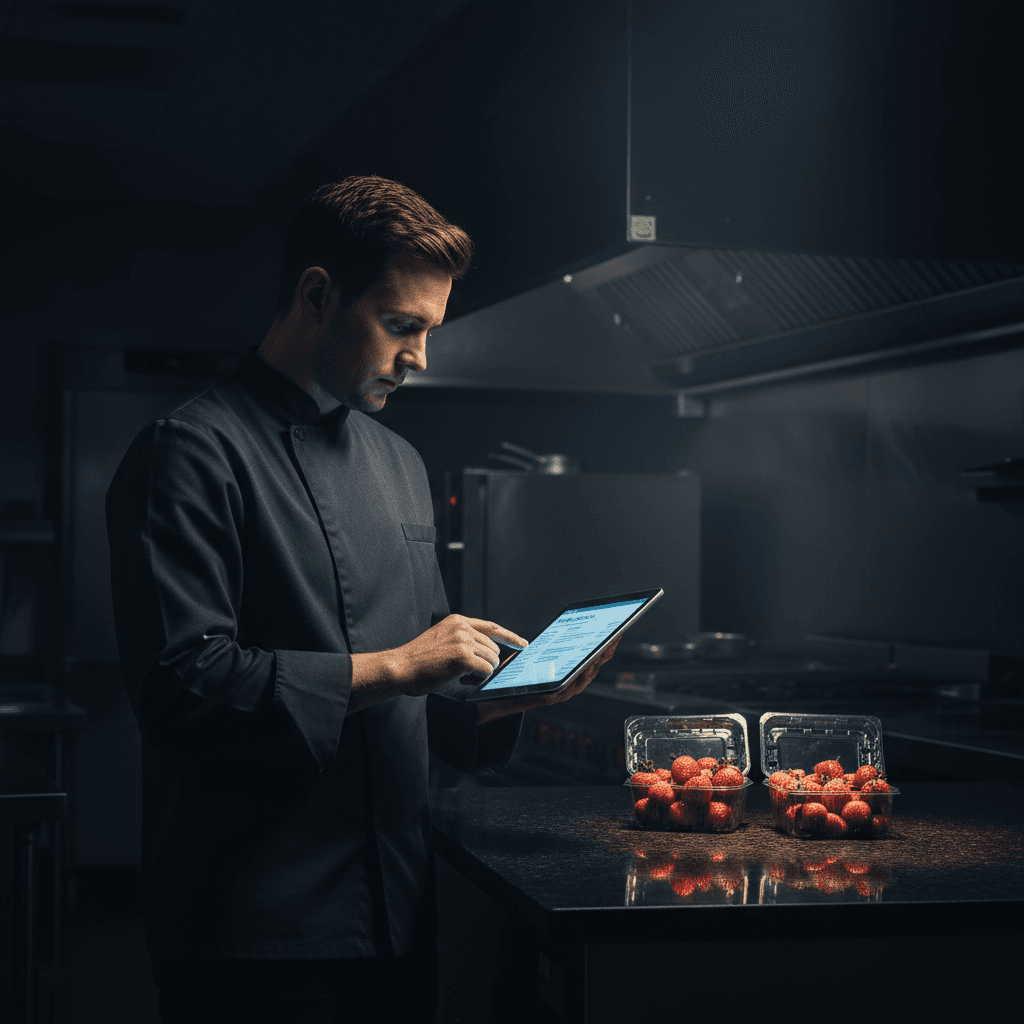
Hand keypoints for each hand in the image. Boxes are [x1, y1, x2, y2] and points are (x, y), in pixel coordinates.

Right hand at [392, 615, 529, 696]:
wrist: (401, 667)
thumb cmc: (418, 659)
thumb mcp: (441, 638)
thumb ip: (461, 638)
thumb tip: (485, 651)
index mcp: (457, 621)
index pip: (491, 627)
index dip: (509, 636)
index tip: (522, 643)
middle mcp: (462, 628)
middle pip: (493, 648)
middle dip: (487, 663)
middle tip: (470, 673)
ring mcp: (463, 641)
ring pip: (491, 659)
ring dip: (482, 672)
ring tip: (463, 676)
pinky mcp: (463, 657)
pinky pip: (486, 671)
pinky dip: (479, 679)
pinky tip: (464, 679)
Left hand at [475, 639, 619, 722]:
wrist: (490, 699)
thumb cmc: (511, 677)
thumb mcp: (533, 658)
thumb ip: (548, 650)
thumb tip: (563, 631)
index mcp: (562, 676)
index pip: (587, 662)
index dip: (602, 651)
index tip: (613, 636)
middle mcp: (563, 687)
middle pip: (590, 670)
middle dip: (603, 655)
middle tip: (614, 639)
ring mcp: (556, 694)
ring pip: (581, 681)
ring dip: (594, 666)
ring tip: (603, 650)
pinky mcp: (545, 699)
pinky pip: (564, 690)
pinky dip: (575, 679)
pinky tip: (583, 667)